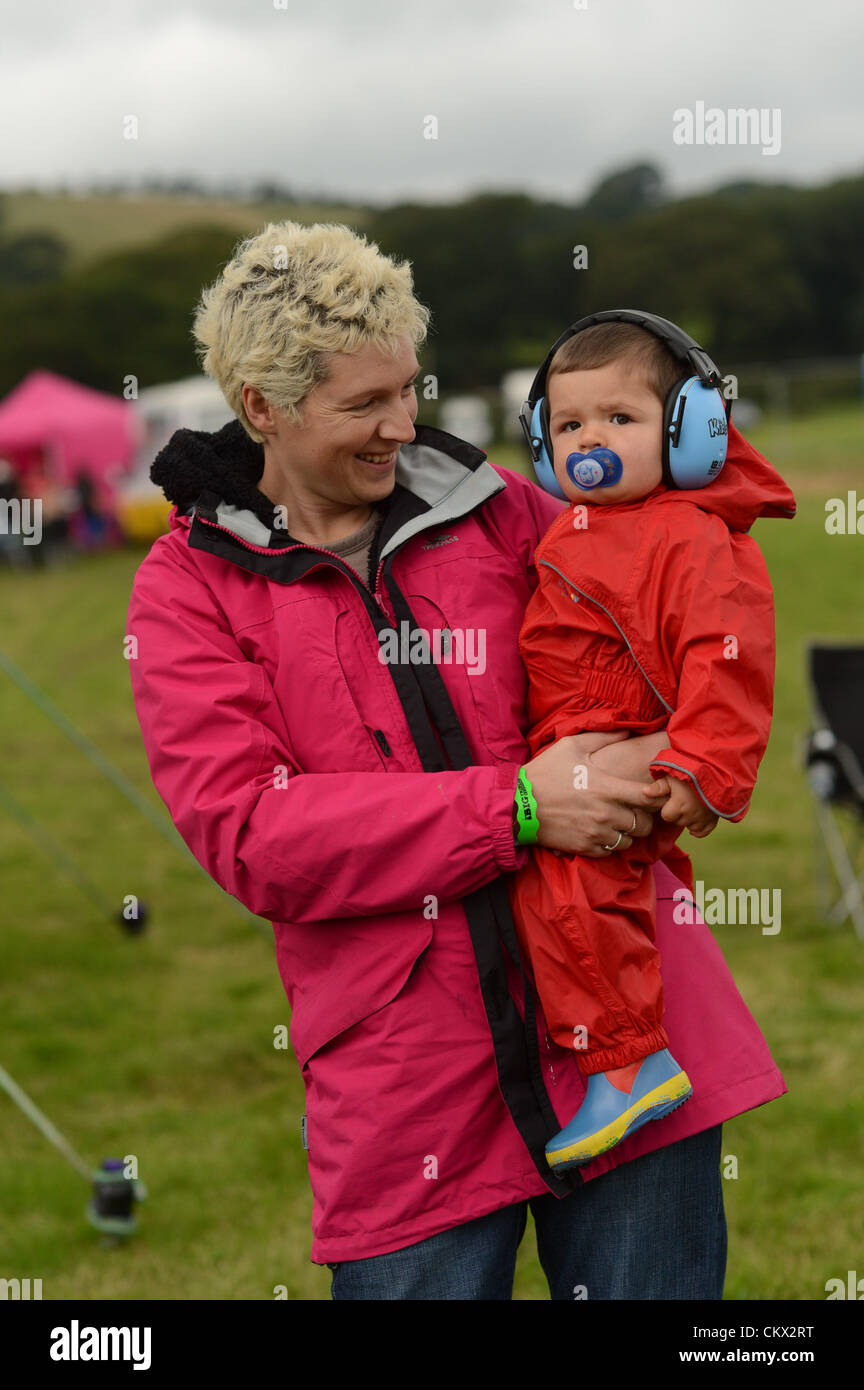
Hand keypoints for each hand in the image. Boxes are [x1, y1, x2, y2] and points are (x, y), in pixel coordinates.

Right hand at [522, 731, 669, 857]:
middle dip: (642, 818)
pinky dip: (608, 845)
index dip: (656, 797)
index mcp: (607, 788)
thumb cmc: (545, 772)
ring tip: (614, 822)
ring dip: (625, 833)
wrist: (517, 804)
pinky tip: (599, 832)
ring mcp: (596, 833)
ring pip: (629, 841)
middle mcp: (606, 814)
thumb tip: (626, 730)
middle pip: (644, 825)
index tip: (649, 793)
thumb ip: (603, 738)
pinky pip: (610, 853)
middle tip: (631, 810)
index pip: (649, 798)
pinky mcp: (584, 848)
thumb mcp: (571, 747)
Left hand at [658, 777, 718, 836]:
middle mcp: (691, 815)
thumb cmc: (692, 771)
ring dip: (688, 819)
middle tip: (684, 798)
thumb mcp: (673, 776)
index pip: (666, 816)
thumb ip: (658, 787)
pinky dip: (698, 828)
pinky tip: (696, 819)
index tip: (673, 798)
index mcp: (679, 806)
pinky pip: (702, 832)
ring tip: (692, 804)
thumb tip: (644, 793)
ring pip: (689, 826)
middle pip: (677, 821)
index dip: (668, 807)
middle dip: (678, 813)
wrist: (718, 772)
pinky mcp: (714, 820)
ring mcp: (703, 819)